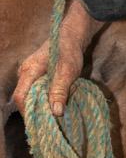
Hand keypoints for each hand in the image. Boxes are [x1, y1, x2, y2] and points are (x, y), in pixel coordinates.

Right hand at [12, 0, 100, 116]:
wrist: (72, 35)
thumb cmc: (69, 50)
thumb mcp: (68, 71)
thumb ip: (60, 91)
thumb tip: (56, 112)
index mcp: (29, 71)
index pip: (21, 97)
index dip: (29, 112)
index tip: (43, 122)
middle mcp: (25, 72)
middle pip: (25, 98)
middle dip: (38, 110)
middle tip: (52, 119)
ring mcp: (29, 73)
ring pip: (31, 95)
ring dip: (43, 103)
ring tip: (56, 110)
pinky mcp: (36, 74)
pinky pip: (36, 90)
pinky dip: (45, 97)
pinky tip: (56, 100)